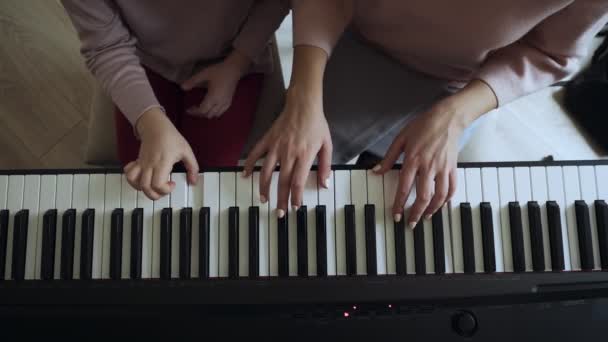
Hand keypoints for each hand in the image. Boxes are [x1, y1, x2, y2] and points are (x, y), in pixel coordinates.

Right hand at [124, 108, 199, 199]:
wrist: (156, 126)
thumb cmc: (171, 138)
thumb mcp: (186, 152)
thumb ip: (193, 168)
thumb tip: (193, 182)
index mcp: (162, 163)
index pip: (157, 184)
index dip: (165, 190)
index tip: (173, 184)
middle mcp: (149, 165)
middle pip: (145, 188)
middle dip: (155, 194)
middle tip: (164, 189)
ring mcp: (142, 164)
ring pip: (135, 182)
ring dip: (143, 189)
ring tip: (153, 187)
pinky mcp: (138, 162)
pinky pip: (129, 173)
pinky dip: (133, 180)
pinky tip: (142, 179)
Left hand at [181, 50, 250, 117]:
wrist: (234, 69)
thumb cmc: (219, 71)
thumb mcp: (204, 74)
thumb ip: (193, 81)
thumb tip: (182, 87)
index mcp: (213, 97)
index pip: (202, 110)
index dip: (194, 112)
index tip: (188, 110)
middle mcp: (220, 102)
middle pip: (208, 114)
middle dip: (199, 113)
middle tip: (193, 108)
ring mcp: (225, 103)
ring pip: (215, 115)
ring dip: (207, 114)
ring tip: (202, 108)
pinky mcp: (229, 102)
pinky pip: (221, 112)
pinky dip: (215, 113)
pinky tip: (212, 107)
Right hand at [243, 90, 332, 216]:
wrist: (303, 104)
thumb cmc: (317, 124)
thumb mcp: (327, 145)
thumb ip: (325, 166)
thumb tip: (324, 185)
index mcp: (304, 155)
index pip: (298, 182)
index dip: (296, 197)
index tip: (295, 208)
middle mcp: (289, 153)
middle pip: (282, 182)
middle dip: (280, 200)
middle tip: (279, 213)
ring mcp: (276, 146)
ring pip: (267, 172)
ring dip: (264, 188)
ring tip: (264, 199)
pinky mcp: (268, 139)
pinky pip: (255, 154)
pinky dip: (249, 165)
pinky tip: (246, 175)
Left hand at [372, 102, 462, 228]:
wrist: (448, 117)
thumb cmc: (423, 126)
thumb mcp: (400, 138)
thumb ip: (388, 157)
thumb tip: (376, 171)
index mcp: (413, 160)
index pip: (404, 187)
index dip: (399, 204)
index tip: (395, 215)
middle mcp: (429, 166)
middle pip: (423, 196)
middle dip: (416, 213)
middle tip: (411, 223)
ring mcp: (442, 168)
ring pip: (439, 196)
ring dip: (432, 210)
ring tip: (425, 217)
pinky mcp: (453, 167)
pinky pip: (451, 188)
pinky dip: (446, 200)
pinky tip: (440, 205)